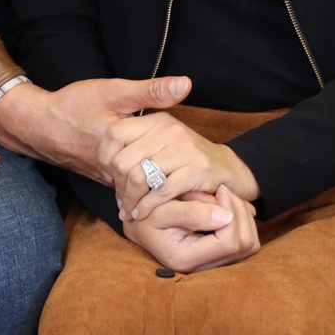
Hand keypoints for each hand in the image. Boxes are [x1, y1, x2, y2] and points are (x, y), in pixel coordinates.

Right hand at [0, 75, 191, 178]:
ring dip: (161, 188)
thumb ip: (151, 91)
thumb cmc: (75, 104)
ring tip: (189, 191)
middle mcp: (115, 168)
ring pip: (142, 188)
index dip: (185, 168)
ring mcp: (108, 177)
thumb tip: (186, 84)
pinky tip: (159, 182)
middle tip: (208, 193)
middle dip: (177, 186)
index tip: (210, 176)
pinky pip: (131, 188)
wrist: (39, 125)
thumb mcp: (114, 91)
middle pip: (153, 182)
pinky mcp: (103, 179)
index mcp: (122, 145)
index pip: (161, 163)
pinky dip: (145, 187)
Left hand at [99, 109, 258, 218]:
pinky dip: (147, 207)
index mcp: (157, 120)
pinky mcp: (197, 169)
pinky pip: (161, 191)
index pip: (115, 134)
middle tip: (120, 202)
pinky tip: (143, 214)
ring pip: (139, 177)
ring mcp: (184, 149)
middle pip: (124, 161)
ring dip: (130, 201)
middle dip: (117, 187)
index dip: (105, 159)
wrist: (229, 171)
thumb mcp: (162, 145)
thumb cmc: (188, 162)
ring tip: (129, 211)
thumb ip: (136, 148)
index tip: (110, 177)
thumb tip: (106, 167)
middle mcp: (170, 129)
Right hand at [122, 187, 260, 273]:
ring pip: (250, 243)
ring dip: (243, 216)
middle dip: (239, 211)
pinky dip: (242, 221)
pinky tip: (226, 206)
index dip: (231, 212)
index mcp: (186, 259)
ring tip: (224, 198)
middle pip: (245, 243)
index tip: (219, 190)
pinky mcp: (220, 257)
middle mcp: (203, 268)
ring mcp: (214, 265)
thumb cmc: (143, 216)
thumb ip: (191, 213)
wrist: (137, 225)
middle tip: (223, 191)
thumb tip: (226, 216)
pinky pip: (247, 241)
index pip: (229, 241)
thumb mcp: (160, 211)